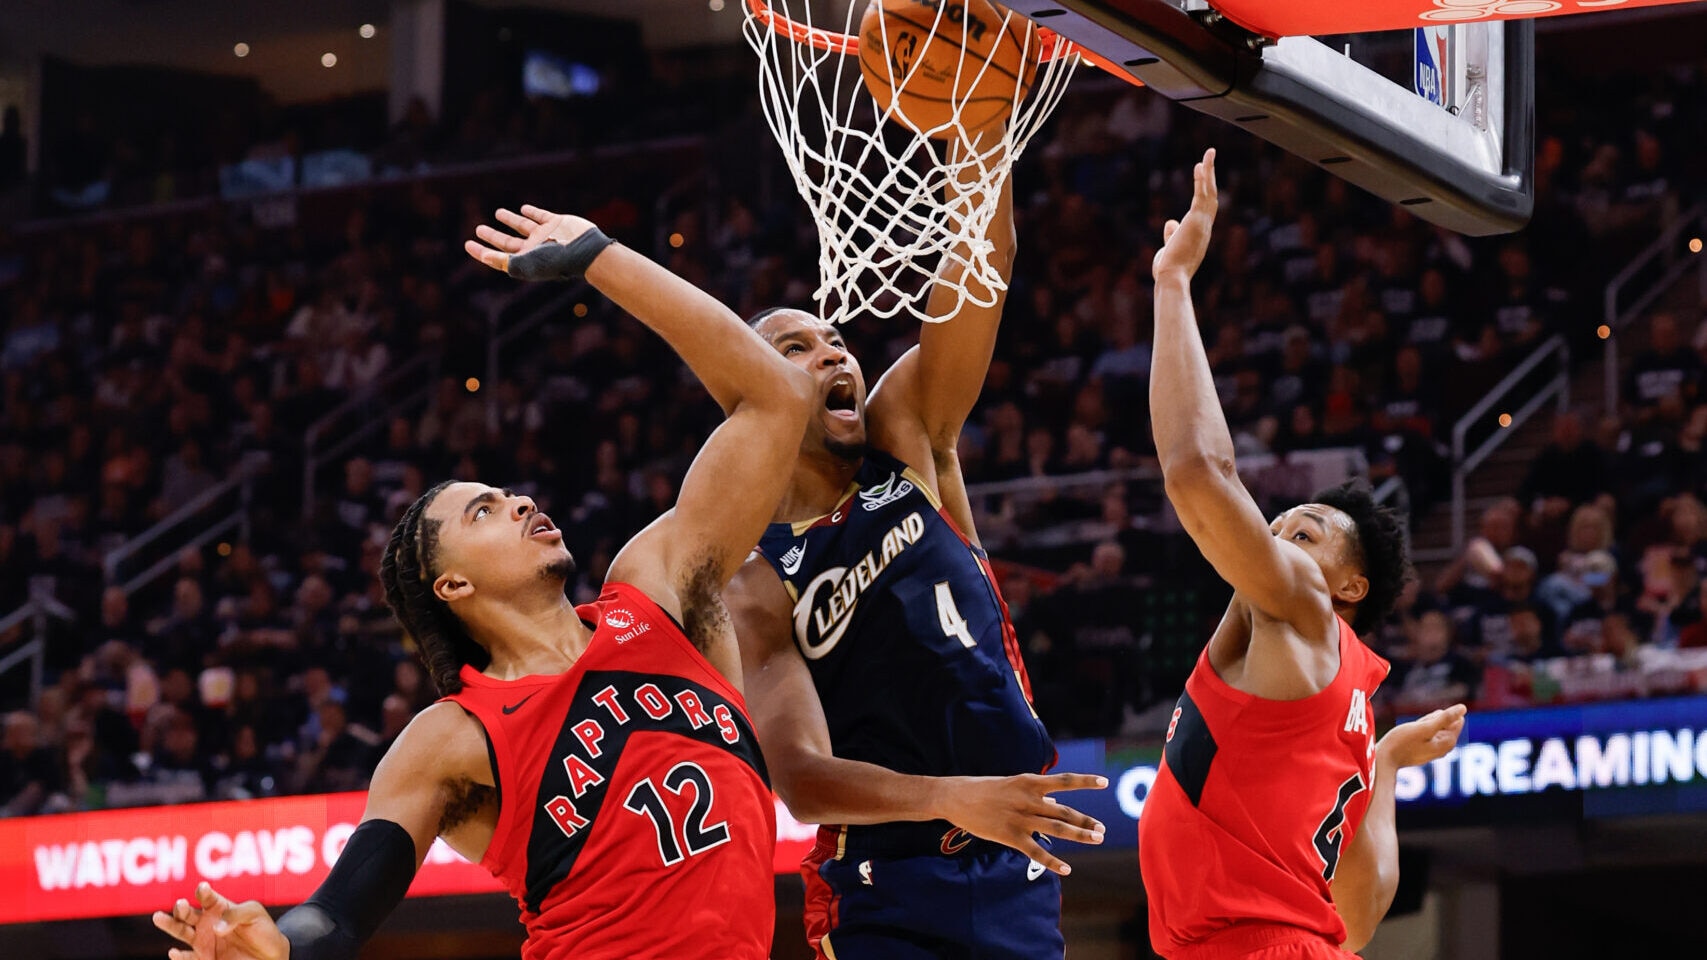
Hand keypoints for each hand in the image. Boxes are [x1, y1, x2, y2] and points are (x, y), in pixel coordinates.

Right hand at [152, 881, 288, 959]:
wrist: (269, 955)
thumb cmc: (263, 929)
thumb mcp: (253, 914)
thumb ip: (235, 915)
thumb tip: (215, 927)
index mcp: (218, 906)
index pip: (206, 896)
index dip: (203, 891)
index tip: (203, 889)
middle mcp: (206, 922)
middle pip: (187, 912)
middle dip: (182, 907)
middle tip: (181, 904)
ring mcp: (203, 940)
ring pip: (180, 931)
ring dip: (169, 924)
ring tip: (158, 917)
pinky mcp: (204, 958)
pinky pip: (187, 958)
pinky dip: (179, 957)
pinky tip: (173, 952)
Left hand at [464, 204, 597, 276]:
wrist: (586, 251)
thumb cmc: (556, 262)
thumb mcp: (526, 264)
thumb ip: (503, 260)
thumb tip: (484, 256)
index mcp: (525, 260)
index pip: (498, 256)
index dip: (481, 252)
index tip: (467, 245)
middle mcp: (534, 249)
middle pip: (508, 242)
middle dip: (493, 236)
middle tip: (478, 229)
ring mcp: (545, 235)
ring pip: (523, 226)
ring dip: (510, 220)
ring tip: (498, 213)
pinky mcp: (557, 223)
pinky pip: (540, 216)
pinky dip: (531, 212)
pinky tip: (523, 208)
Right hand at [934, 772, 1107, 875]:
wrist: (955, 797)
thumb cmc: (984, 788)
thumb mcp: (1011, 784)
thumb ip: (1035, 793)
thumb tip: (1055, 802)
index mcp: (1029, 783)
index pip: (1064, 781)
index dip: (1085, 781)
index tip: (1105, 782)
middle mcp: (1028, 800)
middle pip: (1064, 812)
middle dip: (1085, 821)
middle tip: (1102, 830)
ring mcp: (1020, 819)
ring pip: (1056, 829)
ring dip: (1079, 835)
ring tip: (1096, 839)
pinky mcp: (1010, 836)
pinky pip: (1036, 852)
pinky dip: (1053, 862)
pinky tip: (1066, 869)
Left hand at [1152, 148, 1217, 281]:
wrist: (1171, 278)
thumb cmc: (1169, 269)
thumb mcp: (1169, 247)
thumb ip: (1172, 234)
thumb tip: (1170, 221)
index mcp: (1200, 234)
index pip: (1205, 208)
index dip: (1205, 191)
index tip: (1203, 175)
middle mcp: (1205, 227)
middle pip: (1212, 197)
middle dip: (1210, 177)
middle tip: (1209, 158)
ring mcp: (1202, 224)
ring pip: (1209, 193)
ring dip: (1209, 172)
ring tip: (1208, 154)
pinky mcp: (1196, 220)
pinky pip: (1201, 195)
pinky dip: (1202, 179)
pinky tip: (1200, 165)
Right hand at [1377, 704, 1466, 767]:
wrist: (1385, 759)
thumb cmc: (1403, 742)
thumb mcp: (1425, 727)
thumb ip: (1445, 718)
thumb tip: (1463, 708)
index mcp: (1449, 742)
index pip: (1455, 719)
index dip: (1438, 717)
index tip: (1424, 725)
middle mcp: (1445, 748)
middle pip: (1444, 723)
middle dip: (1430, 721)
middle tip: (1415, 729)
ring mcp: (1434, 750)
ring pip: (1433, 727)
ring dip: (1423, 724)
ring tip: (1410, 732)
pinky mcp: (1424, 750)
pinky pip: (1426, 733)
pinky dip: (1419, 729)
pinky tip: (1408, 735)